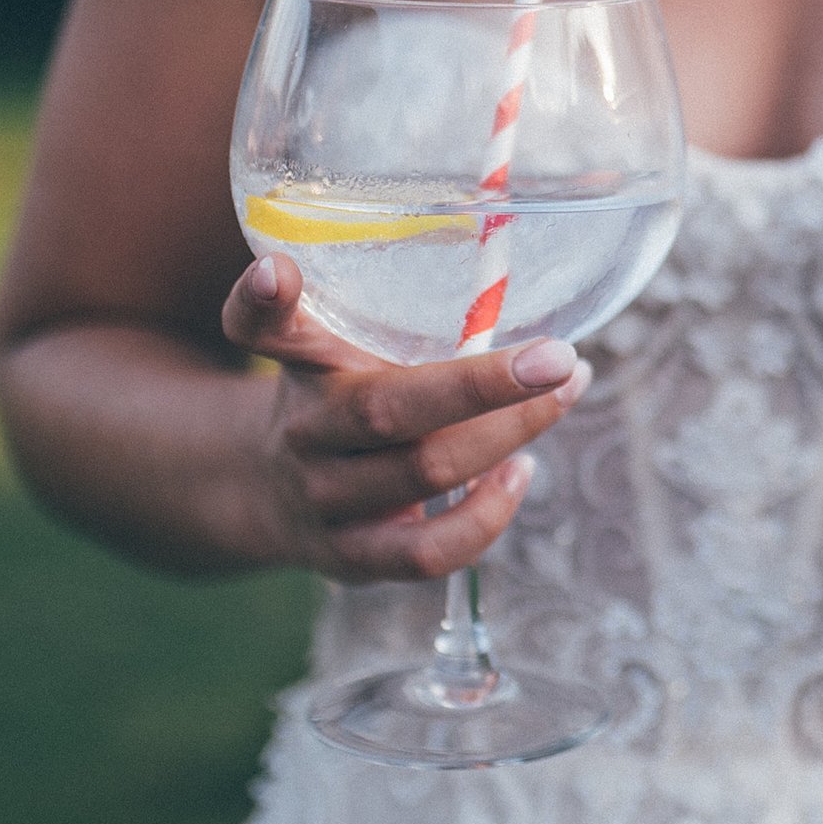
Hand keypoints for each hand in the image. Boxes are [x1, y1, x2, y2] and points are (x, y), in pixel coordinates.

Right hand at [221, 255, 589, 582]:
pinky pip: (428, 551)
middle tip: (559, 356)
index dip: (262, 301)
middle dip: (482, 385)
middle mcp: (302, 432)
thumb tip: (497, 265)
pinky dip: (487, 515)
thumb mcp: (334, 342)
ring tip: (563, 397)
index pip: (259, 328)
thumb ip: (384, 306)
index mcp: (297, 364)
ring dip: (508, 437)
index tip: (279, 271)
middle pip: (386, 410)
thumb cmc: (335, 397)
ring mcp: (324, 500)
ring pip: (423, 473)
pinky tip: (522, 472)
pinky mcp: (351, 558)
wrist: (270, 492)